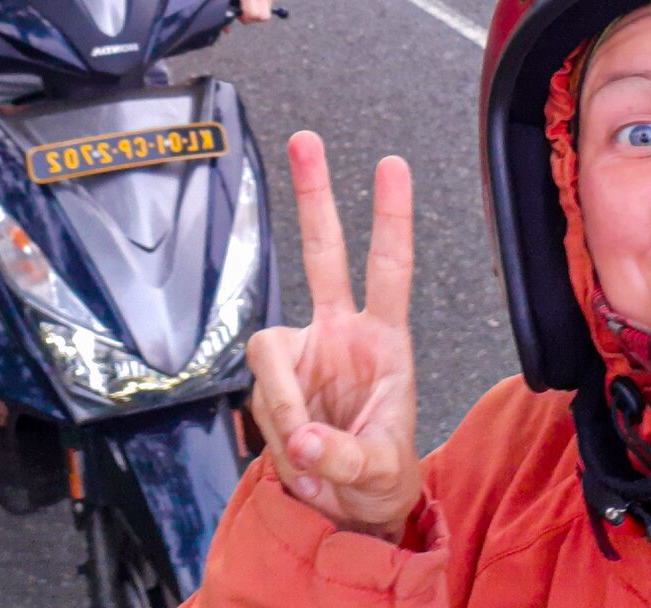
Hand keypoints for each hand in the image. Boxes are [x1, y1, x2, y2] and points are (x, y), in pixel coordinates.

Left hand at [222, 0, 280, 22]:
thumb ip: (222, 11)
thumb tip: (227, 30)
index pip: (252, 13)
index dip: (245, 18)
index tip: (239, 14)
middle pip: (264, 16)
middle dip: (254, 17)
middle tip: (245, 10)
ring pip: (268, 11)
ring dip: (259, 10)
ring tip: (249, 1)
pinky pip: (271, 4)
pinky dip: (264, 3)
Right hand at [248, 131, 420, 540]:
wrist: (348, 511)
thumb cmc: (378, 473)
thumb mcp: (378, 470)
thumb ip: (342, 456)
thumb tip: (302, 440)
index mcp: (384, 339)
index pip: (389, 267)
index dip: (390, 216)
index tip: (390, 164)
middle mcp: (341, 333)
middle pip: (324, 252)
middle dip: (314, 195)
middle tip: (305, 139)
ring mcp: (303, 354)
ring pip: (269, 351)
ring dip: (282, 402)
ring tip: (307, 446)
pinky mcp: (273, 382)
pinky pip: (259, 394)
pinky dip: (272, 426)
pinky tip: (294, 450)